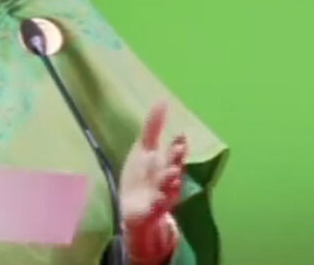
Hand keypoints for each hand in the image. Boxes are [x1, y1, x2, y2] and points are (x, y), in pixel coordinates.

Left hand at [118, 102, 185, 261]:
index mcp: (165, 162)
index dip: (178, 145)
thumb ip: (153, 127)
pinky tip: (158, 198)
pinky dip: (159, 203)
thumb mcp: (144, 148)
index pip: (174, 152)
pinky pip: (157, 207)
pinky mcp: (151, 211)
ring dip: (171, 181)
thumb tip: (163, 101)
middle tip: (178, 150)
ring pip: (169, 188)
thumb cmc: (141, 175)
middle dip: (177, 160)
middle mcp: (166, 178)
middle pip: (174, 168)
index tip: (181, 136)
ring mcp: (161, 195)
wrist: (132, 208)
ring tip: (173, 173)